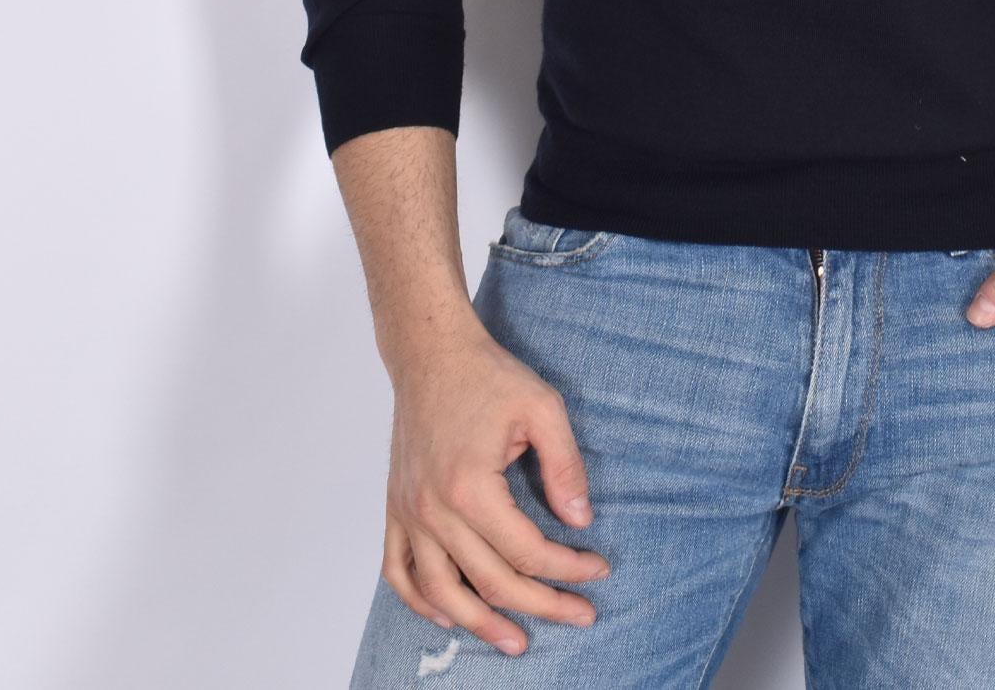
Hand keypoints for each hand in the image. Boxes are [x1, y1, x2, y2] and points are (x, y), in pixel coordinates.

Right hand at [381, 314, 611, 656]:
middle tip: (581, 615)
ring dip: (480, 624)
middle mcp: (434, 510)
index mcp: (471, 489)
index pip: (528, 551)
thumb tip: (581, 520)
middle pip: (491, 582)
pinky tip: (447, 613)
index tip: (598, 569)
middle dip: (542, 605)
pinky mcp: (395, 507)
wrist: (431, 353)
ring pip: (441, 592)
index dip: (569, 569)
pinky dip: (420, 601)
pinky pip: (398, 570)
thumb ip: (565, 467)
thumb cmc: (487, 375)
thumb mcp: (543, 408)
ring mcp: (409, 513)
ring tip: (516, 641)